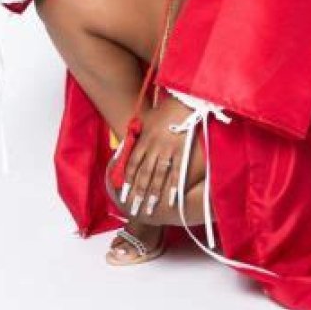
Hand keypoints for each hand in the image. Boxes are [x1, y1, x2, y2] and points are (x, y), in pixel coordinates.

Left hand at [121, 94, 193, 216]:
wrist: (186, 100)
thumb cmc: (167, 108)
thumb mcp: (148, 116)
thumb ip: (138, 129)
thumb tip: (129, 139)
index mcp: (144, 139)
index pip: (132, 164)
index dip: (127, 181)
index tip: (124, 194)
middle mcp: (154, 147)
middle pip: (143, 174)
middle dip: (137, 193)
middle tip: (134, 209)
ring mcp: (169, 150)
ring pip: (158, 176)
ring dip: (152, 194)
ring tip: (149, 209)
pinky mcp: (183, 151)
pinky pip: (177, 172)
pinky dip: (173, 187)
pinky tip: (170, 200)